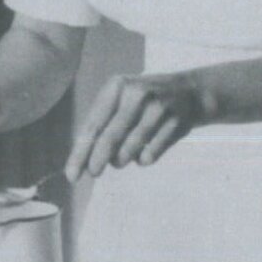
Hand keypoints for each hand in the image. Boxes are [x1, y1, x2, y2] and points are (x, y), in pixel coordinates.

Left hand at [66, 71, 209, 180]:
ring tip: (121, 159)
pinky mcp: (175, 123)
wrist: (189, 93)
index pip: (93, 125)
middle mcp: (137, 94)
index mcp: (117, 87)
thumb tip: (83, 162)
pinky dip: (142, 160)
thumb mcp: (121, 101)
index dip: (80, 152)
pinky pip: (150, 155)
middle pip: (110, 138)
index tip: (72, 175)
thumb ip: (102, 126)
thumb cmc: (143, 102)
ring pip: (130, 149)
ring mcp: (158, 108)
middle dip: (98, 160)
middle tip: (93, 173)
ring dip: (121, 160)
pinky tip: (143, 153)